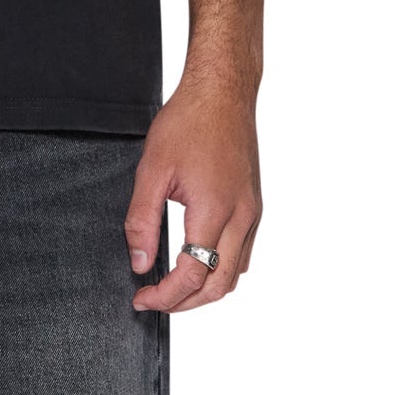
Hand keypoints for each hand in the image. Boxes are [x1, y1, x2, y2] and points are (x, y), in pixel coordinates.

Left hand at [125, 75, 261, 313]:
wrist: (222, 92)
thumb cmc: (189, 121)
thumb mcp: (152, 169)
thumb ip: (141, 220)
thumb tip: (139, 262)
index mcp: (215, 210)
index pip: (192, 275)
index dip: (165, 296)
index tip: (142, 299)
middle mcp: (242, 217)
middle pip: (219, 286)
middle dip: (185, 302)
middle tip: (155, 301)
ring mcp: (252, 212)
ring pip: (235, 273)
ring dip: (206, 289)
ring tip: (173, 287)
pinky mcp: (254, 205)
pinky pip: (243, 253)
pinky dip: (220, 268)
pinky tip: (198, 261)